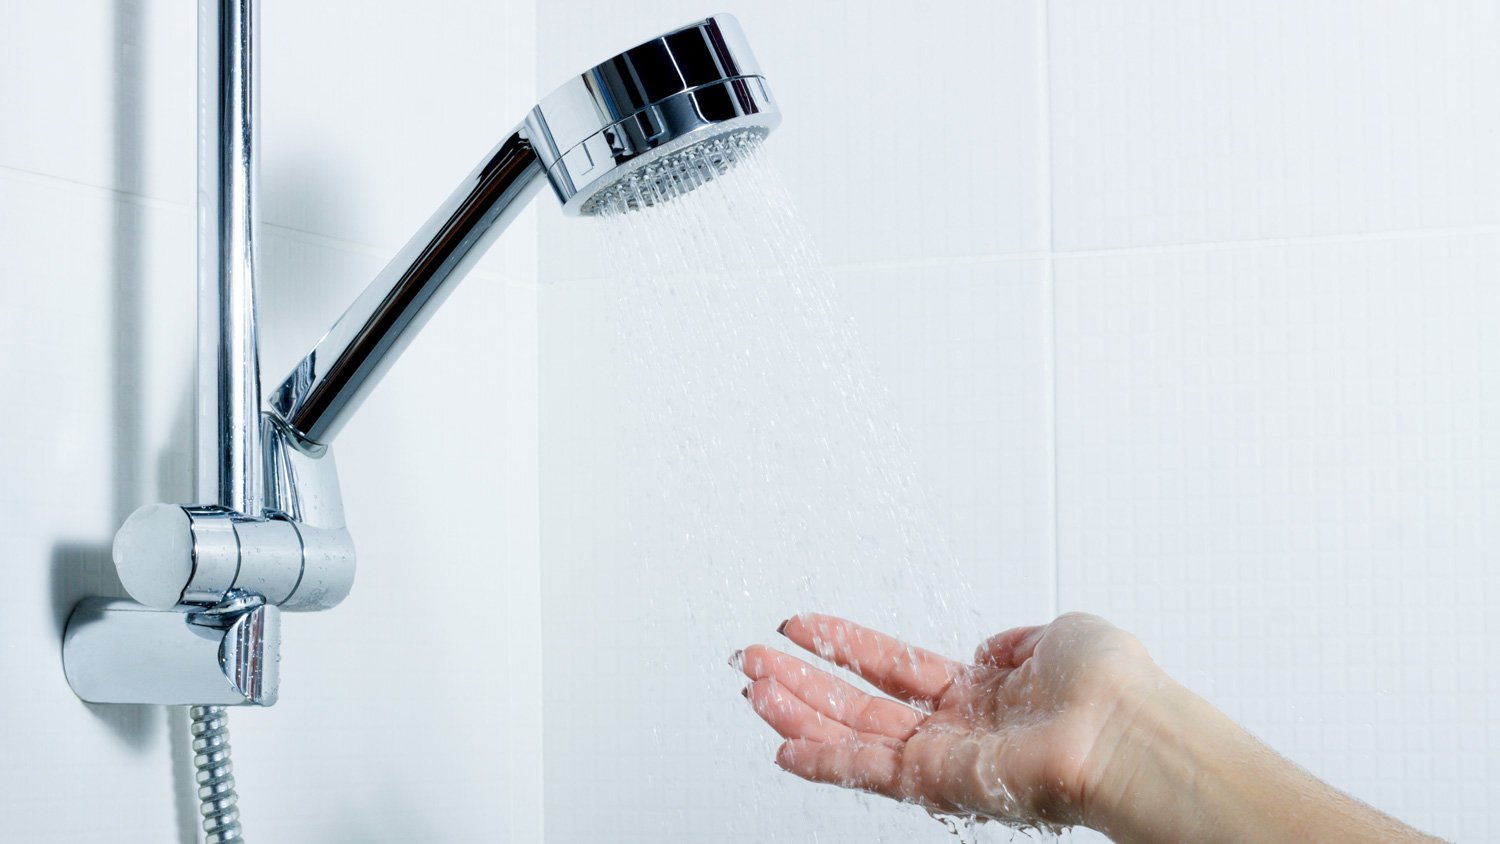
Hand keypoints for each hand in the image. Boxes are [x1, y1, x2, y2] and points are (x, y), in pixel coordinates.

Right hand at [733, 612, 1164, 826]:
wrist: (1129, 729)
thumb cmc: (1115, 686)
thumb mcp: (1061, 634)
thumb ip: (1018, 639)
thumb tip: (993, 646)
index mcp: (981, 695)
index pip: (895, 670)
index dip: (847, 646)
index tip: (802, 628)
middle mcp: (956, 732)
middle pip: (859, 707)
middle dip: (802, 684)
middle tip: (752, 661)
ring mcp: (944, 760)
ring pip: (851, 738)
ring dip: (797, 713)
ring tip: (752, 688)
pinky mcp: (939, 784)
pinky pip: (868, 772)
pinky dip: (822, 760)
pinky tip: (782, 744)